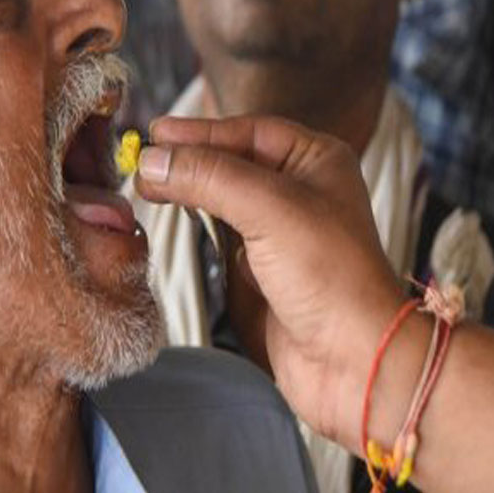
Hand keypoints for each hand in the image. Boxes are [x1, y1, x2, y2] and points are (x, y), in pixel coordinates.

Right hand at [135, 115, 399, 448]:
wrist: (352, 361)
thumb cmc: (333, 279)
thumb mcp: (269, 209)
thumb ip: (208, 177)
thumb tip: (153, 161)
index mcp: (316, 161)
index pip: (247, 131)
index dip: (199, 132)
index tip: (155, 134)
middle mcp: (299, 190)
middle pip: (230, 160)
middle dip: (187, 159)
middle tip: (141, 160)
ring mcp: (279, 230)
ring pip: (221, 197)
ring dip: (186, 190)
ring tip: (147, 184)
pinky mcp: (260, 269)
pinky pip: (218, 235)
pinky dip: (193, 223)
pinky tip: (170, 215)